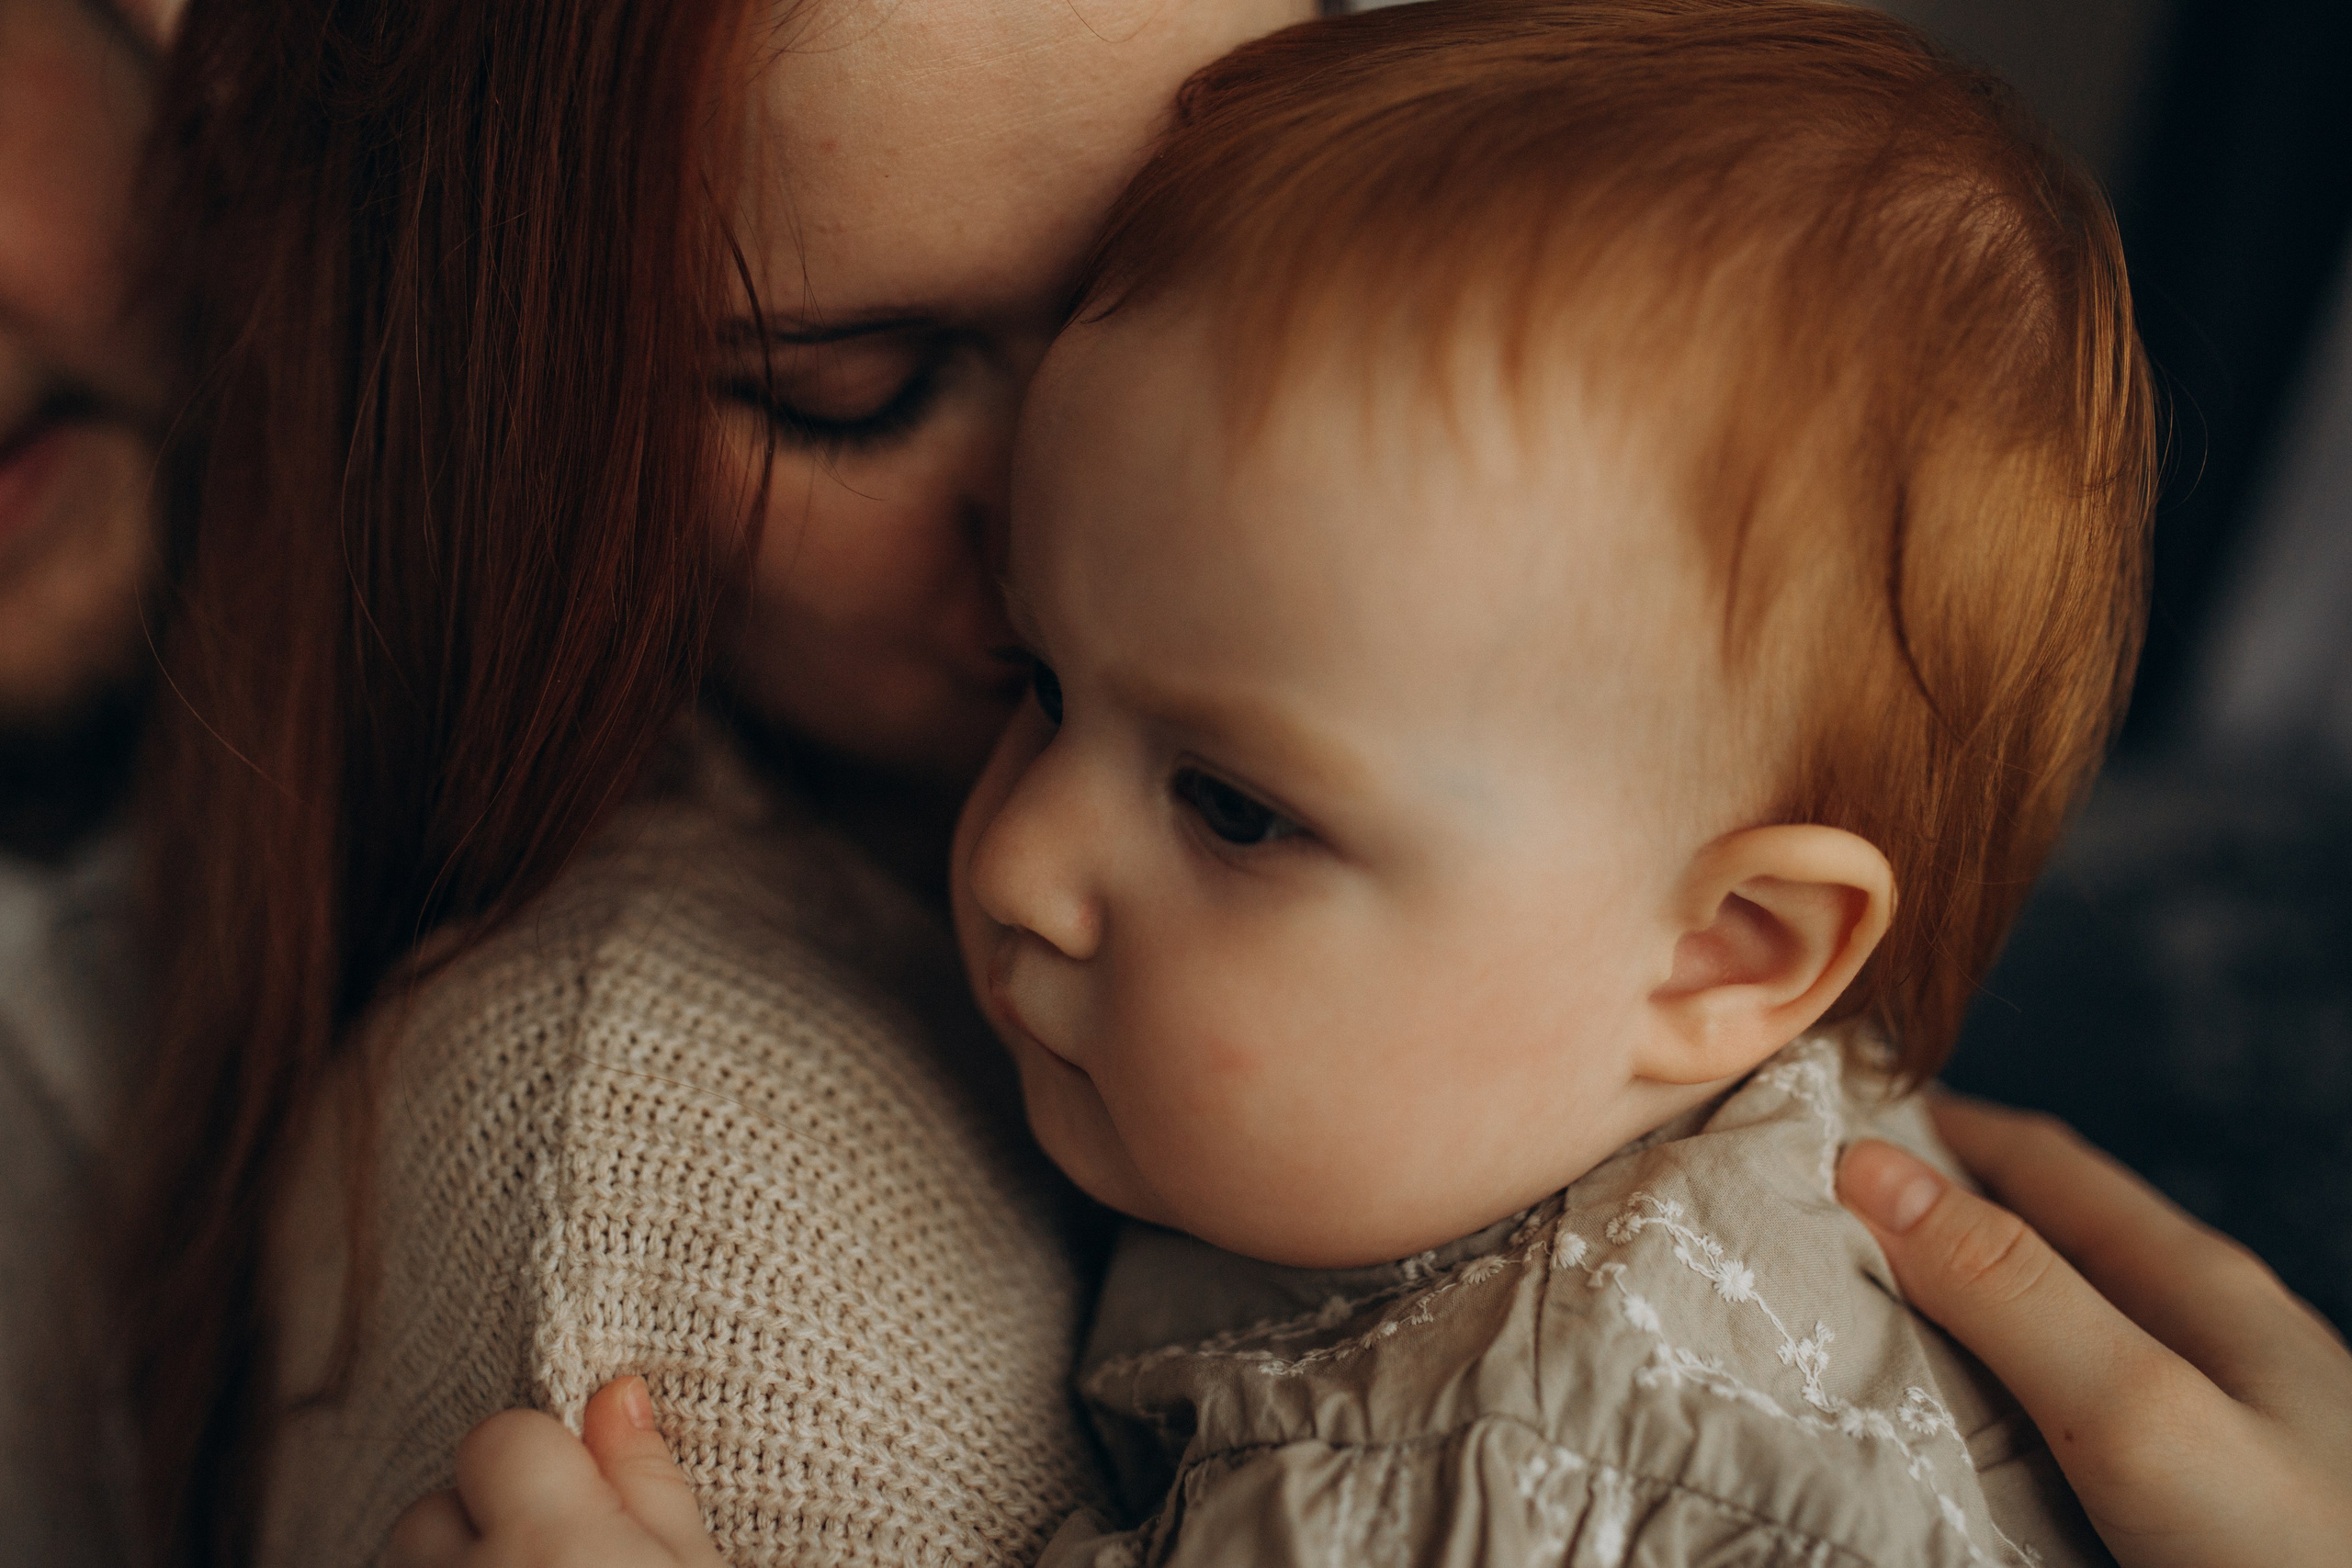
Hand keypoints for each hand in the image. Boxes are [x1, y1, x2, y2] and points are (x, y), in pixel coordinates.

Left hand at [387, 1378, 728, 1567]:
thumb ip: (649, 1487)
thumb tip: (616, 1397)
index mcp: (548, 1542)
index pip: (498, 1438)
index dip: (544, 1461)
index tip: (588, 1501)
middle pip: (429, 1513)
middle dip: (483, 1524)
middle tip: (556, 1558)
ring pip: (411, 1566)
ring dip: (459, 1565)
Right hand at [1838, 1094, 2351, 1567]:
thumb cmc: (2296, 1559)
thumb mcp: (2134, 1412)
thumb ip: (2009, 1288)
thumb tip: (1865, 1162)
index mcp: (2203, 1285)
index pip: (2040, 1157)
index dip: (1932, 1122)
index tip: (1821, 1112)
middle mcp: (2215, 1341)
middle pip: (2051, 1241)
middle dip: (1933, 1215)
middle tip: (1807, 1221)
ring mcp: (2221, 1428)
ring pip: (2067, 1334)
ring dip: (1965, 1314)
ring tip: (1858, 1326)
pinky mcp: (2209, 1508)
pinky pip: (2082, 1422)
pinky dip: (2001, 1402)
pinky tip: (1960, 1446)